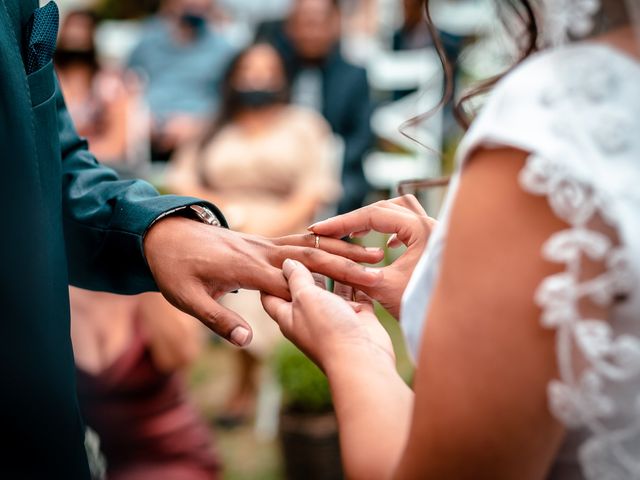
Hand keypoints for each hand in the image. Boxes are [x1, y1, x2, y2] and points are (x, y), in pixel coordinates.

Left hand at [143, 216, 383, 346]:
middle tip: (378, 264)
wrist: (163, 233)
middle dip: (347, 260)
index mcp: (247, 269)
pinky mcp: (262, 240)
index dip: (327, 288)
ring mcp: (263, 243)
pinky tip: (342, 243)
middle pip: (312, 255)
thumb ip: (219, 320)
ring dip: (342, 247)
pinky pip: (298, 238)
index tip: (359, 293)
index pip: (294, 282)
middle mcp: (261, 252)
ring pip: (310, 243)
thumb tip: (247, 342)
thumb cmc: (174, 269)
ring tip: (372, 250)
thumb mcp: (188, 299)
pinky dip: (323, 240)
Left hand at [261, 259, 394, 371]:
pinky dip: (359, 280)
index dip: (270, 273)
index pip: (271, 291)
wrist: (361, 360)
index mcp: (287, 313)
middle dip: (309, 266)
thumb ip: (297, 279)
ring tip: (341, 248)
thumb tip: (288, 263)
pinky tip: (361, 263)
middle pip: (306, 285)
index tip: (274, 255)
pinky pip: (358, 293)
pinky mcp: (358, 316)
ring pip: (334, 286)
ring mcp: (335, 316)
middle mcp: (310, 314)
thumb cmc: (326, 330)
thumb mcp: (305, 298)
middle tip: (311, 244)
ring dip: (338, 270)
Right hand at [309, 195, 436, 318]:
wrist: (454, 325)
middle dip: (355, 219)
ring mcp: (436, 233)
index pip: (373, 215)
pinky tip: (386, 245)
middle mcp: (431, 225)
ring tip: (356, 233)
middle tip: (330, 231)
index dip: (342, 222)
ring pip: (400, 211)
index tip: (318, 229)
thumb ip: (354, 271)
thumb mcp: (382, 288)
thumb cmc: (421, 307)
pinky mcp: (437, 245)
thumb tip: (325, 261)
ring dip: (376, 219)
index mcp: (421, 230)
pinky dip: (393, 229)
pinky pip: (411, 224)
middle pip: (385, 208)